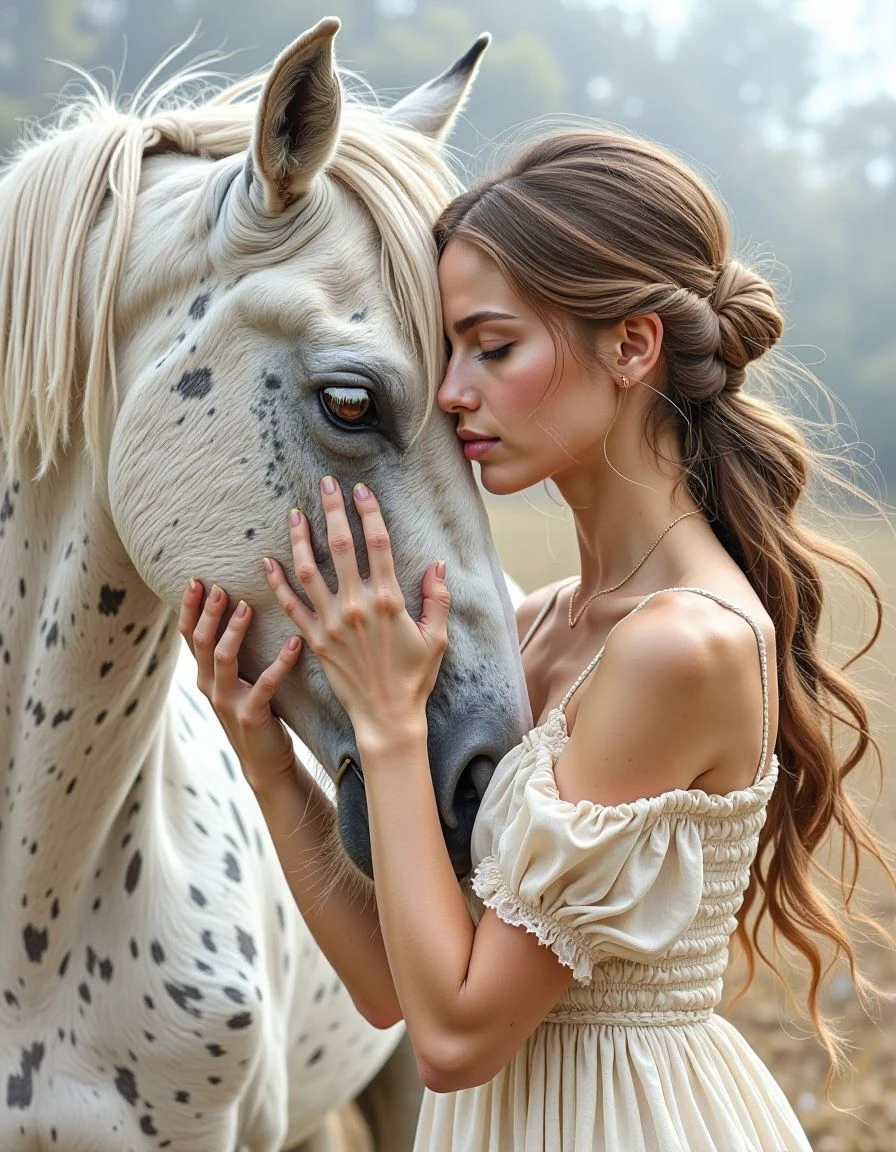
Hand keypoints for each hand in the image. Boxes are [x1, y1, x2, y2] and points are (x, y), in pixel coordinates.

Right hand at [178, 580, 303, 794]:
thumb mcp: (236, 682)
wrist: (265, 762)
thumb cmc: (256, 711)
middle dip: (209, 612)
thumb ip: (232, 652)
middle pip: (201, 642)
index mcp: (205, 675)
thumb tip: (241, 605)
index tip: (195, 579)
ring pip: (223, 659)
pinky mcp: (250, 716)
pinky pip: (264, 684)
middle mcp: (210, 686)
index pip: (188, 635)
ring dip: (234, 630)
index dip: (188, 608)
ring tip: (248, 605)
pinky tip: (294, 643)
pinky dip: (280, 662)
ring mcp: (227, 702)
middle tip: (219, 586)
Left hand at [263, 478, 448, 752]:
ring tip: (294, 513)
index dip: (369, 513)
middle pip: (341, 547)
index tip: (360, 490)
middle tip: (324, 484)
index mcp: (389, 601)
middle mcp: (357, 606)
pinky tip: (268, 560)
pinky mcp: (314, 639)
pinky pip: (291, 605)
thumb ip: (437, 599)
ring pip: (309, 570)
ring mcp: (332, 622)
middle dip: (333, 512)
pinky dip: (278, 582)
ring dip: (300, 539)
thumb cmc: (415, 678)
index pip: (378, 544)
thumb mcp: (437, 638)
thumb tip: (437, 564)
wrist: (386, 717)